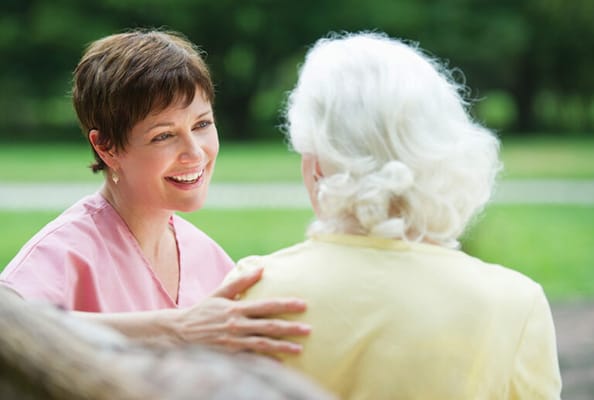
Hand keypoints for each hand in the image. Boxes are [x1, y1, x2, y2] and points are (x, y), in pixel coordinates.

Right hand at [171, 267, 310, 354]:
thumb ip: (241, 282)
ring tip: (299, 349)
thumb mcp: (220, 293)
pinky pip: (250, 359)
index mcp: (236, 309)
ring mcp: (233, 342)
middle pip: (268, 326)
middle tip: (308, 329)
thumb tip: (261, 268)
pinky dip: (265, 362)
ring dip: (282, 347)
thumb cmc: (203, 311)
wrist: (179, 332)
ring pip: (262, 345)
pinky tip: (280, 365)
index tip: (303, 304)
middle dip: (290, 328)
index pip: (266, 306)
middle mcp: (237, 325)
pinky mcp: (229, 355)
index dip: (285, 305)